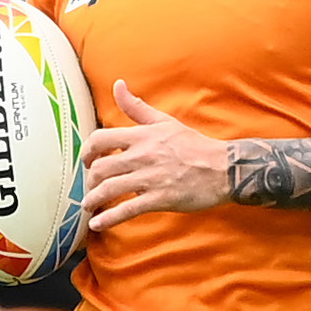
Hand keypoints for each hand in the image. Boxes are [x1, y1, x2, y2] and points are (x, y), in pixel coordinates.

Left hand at [85, 82, 229, 230]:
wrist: (223, 168)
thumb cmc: (194, 145)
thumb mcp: (164, 121)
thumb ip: (137, 107)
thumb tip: (117, 85)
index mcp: (142, 136)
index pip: (100, 139)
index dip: (86, 151)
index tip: (86, 161)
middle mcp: (142, 156)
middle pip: (100, 168)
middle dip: (89, 181)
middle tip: (90, 188)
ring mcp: (150, 178)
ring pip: (109, 189)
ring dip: (93, 200)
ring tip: (89, 207)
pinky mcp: (159, 199)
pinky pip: (127, 210)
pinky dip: (108, 218)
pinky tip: (97, 224)